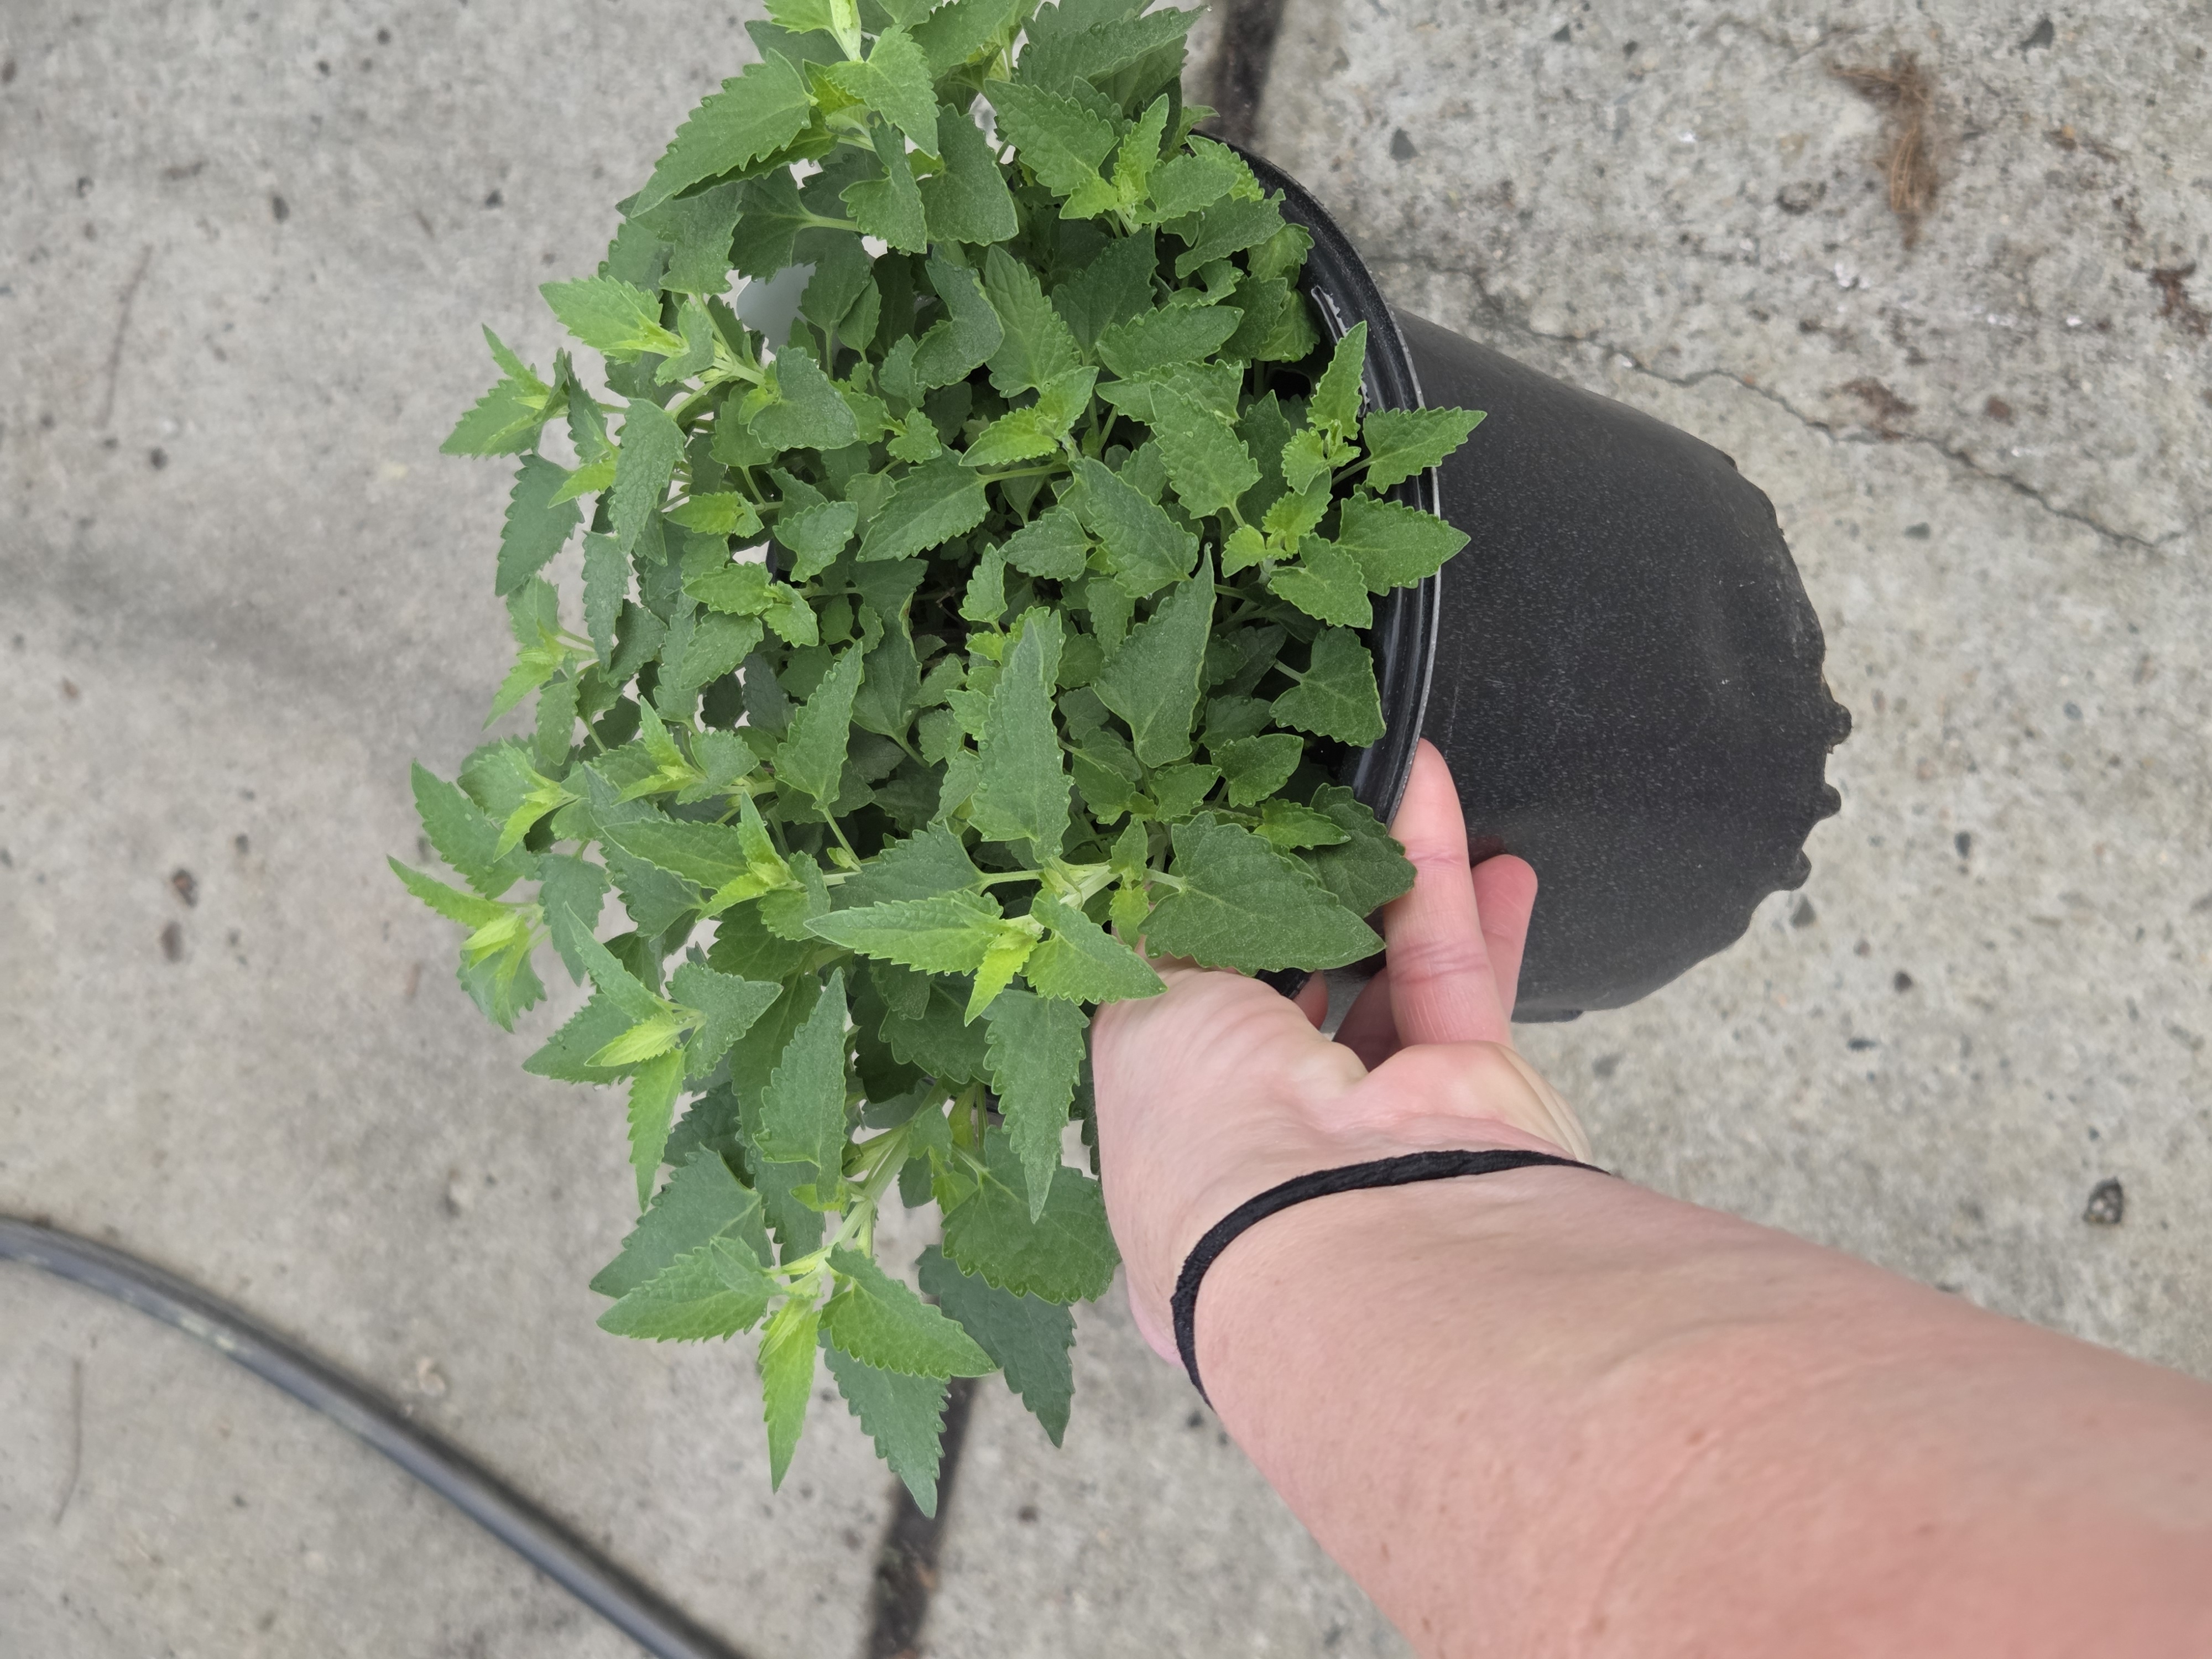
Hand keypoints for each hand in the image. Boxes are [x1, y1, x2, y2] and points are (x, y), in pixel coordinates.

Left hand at [1092, 740, 1590, 1362]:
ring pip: (1380, 983)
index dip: (1180, 976)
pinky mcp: (1469, 1095)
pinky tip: (1432, 787)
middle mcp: (1281, 1162)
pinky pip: (1452, 966)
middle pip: (1288, 1020)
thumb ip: (1153, 957)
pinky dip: (1446, 875)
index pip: (1176, 1064)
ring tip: (1364, 793)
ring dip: (1377, 884)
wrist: (1358, 1232)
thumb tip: (1145, 899)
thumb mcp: (1137, 1025)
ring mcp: (1382, 1133)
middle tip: (1281, 834)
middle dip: (1289, 927)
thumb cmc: (1212, 1150)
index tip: (1183, 890)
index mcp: (1175, 1172)